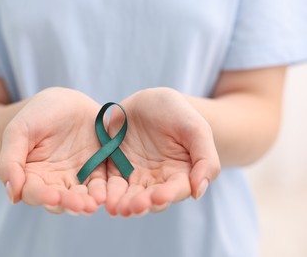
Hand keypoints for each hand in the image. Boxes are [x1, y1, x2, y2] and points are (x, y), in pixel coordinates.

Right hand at [0, 88, 106, 214]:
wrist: (66, 101)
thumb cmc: (37, 114)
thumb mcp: (18, 131)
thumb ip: (10, 161)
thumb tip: (13, 196)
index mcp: (31, 175)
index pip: (34, 193)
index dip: (42, 197)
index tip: (52, 198)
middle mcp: (54, 182)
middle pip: (60, 200)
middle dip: (70, 204)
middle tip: (81, 206)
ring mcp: (77, 177)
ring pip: (81, 196)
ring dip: (88, 202)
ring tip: (95, 203)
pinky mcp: (97, 170)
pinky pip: (101, 184)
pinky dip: (103, 190)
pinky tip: (106, 194)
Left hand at [106, 88, 219, 216]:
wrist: (149, 99)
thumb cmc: (178, 113)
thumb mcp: (197, 129)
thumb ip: (205, 159)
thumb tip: (199, 192)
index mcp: (181, 173)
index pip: (176, 190)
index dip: (168, 195)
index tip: (159, 197)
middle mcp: (158, 180)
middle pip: (150, 198)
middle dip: (141, 204)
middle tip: (133, 208)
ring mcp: (136, 175)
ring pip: (129, 195)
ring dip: (123, 203)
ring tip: (115, 207)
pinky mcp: (116, 168)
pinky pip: (110, 182)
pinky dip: (106, 191)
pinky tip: (102, 197)